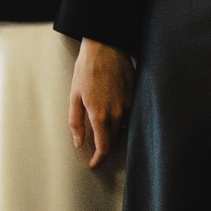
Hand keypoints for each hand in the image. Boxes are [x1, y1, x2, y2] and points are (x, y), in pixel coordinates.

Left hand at [68, 40, 131, 168]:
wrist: (106, 46)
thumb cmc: (86, 68)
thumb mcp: (74, 96)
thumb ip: (76, 122)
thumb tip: (78, 142)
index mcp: (100, 115)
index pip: (104, 147)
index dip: (99, 159)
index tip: (94, 164)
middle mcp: (118, 113)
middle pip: (114, 140)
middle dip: (105, 146)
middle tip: (95, 147)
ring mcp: (129, 104)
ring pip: (123, 128)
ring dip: (114, 133)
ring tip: (104, 130)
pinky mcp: (135, 95)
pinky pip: (131, 115)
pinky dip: (122, 120)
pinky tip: (114, 114)